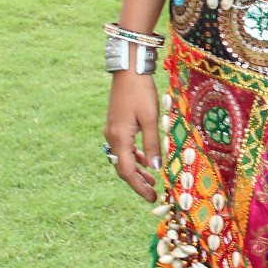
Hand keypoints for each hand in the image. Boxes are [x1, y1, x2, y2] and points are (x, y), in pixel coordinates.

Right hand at [105, 70, 161, 200]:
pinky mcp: (116, 124)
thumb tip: (155, 169)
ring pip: (123, 157)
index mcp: (119, 138)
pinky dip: (134, 156)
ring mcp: (112, 130)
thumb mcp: (151, 119)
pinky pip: (123, 147)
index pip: (127, 171)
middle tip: (152, 193)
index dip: (139, 186)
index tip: (151, 197)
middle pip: (123, 167)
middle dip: (137, 182)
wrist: (129, 70)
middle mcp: (111, 136)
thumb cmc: (141, 92)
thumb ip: (152, 145)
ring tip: (151, 181)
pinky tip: (145, 160)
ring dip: (136, 170)